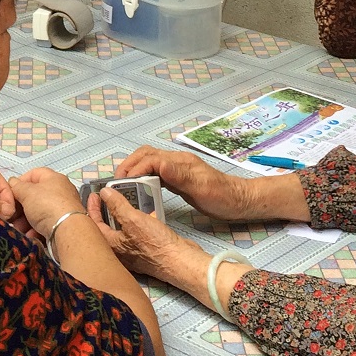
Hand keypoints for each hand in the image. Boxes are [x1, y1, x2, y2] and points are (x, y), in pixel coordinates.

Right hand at [7, 168, 86, 237]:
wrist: (67, 231)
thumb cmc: (47, 205)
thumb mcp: (27, 192)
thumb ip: (17, 186)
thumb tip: (12, 182)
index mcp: (54, 178)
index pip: (34, 174)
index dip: (20, 181)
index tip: (10, 192)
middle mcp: (60, 191)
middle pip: (34, 195)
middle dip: (20, 206)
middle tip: (12, 215)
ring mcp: (62, 208)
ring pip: (38, 212)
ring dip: (25, 220)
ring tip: (19, 228)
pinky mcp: (62, 224)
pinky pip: (45, 224)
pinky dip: (36, 229)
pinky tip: (30, 234)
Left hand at [91, 184, 206, 283]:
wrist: (180, 261)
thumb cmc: (156, 244)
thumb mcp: (133, 219)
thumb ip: (117, 205)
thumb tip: (105, 193)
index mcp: (111, 246)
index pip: (94, 224)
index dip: (92, 207)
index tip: (95, 195)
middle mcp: (119, 252)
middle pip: (106, 228)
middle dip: (105, 211)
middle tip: (106, 197)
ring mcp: (132, 253)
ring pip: (121, 230)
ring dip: (122, 215)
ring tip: (124, 200)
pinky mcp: (145, 252)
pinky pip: (135, 234)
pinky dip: (135, 223)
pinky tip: (142, 213)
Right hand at [115, 147, 256, 220]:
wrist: (239, 201)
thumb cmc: (221, 197)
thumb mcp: (201, 188)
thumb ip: (180, 176)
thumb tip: (158, 164)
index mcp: (179, 162)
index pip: (150, 159)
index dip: (134, 169)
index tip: (122, 184)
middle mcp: (176, 161)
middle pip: (145, 155)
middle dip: (128, 165)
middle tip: (116, 183)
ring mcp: (177, 169)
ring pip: (148, 162)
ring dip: (134, 170)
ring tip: (123, 186)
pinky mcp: (177, 178)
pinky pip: (154, 172)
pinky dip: (142, 177)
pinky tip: (139, 189)